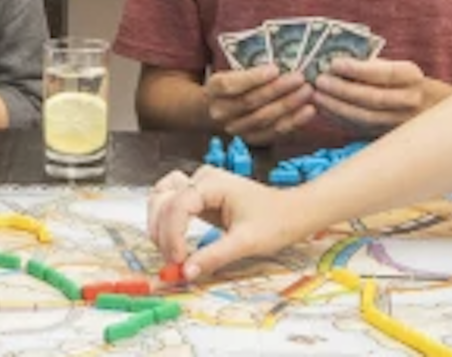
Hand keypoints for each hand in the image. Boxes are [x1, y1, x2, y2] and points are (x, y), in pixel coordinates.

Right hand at [146, 166, 298, 280]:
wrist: (293, 213)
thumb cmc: (275, 222)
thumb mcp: (245, 243)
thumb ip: (214, 256)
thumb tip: (186, 272)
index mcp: (213, 183)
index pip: (178, 205)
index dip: (172, 234)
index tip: (178, 261)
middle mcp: (202, 179)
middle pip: (163, 199)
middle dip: (162, 232)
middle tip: (172, 262)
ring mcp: (199, 185)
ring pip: (161, 198)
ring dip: (159, 225)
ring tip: (169, 252)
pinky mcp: (199, 197)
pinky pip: (171, 205)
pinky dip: (166, 223)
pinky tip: (171, 242)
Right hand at [204, 64, 313, 144]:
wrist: (221, 109)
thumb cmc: (235, 83)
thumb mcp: (235, 71)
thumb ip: (253, 68)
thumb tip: (284, 62)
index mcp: (214, 89)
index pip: (230, 85)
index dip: (253, 78)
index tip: (276, 69)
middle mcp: (221, 112)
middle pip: (250, 102)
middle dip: (278, 90)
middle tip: (300, 78)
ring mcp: (235, 129)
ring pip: (264, 118)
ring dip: (288, 105)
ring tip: (308, 92)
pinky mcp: (251, 140)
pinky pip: (274, 133)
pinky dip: (293, 122)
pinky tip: (308, 111)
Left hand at [312, 57, 451, 129]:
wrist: (430, 108)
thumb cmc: (403, 80)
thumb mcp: (395, 66)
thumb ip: (370, 65)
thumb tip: (334, 64)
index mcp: (412, 76)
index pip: (385, 74)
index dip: (358, 70)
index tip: (334, 63)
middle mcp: (410, 101)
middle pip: (373, 98)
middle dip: (342, 90)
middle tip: (319, 81)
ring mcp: (400, 122)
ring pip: (365, 118)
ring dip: (336, 107)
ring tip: (316, 96)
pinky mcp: (388, 136)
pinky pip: (360, 129)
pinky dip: (339, 119)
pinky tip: (323, 109)